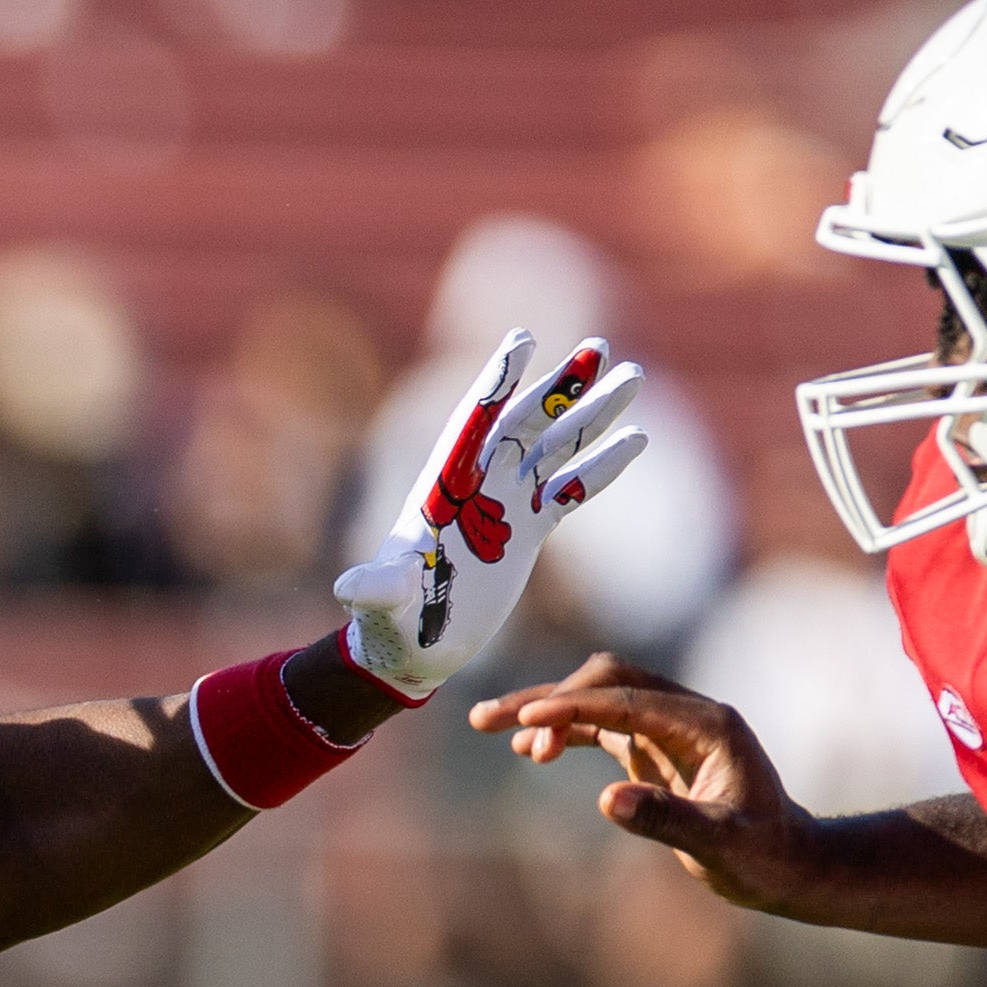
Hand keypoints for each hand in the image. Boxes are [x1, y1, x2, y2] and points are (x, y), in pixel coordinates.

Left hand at [335, 329, 646, 698]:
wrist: (412, 648)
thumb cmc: (389, 623)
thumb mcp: (382, 604)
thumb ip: (376, 589)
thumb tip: (350, 586)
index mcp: (442, 490)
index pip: (473, 423)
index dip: (497, 382)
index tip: (524, 338)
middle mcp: (477, 487)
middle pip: (524, 423)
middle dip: (560, 387)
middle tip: (599, 348)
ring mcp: (505, 506)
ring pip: (556, 447)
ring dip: (592, 415)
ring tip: (633, 378)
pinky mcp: (528, 533)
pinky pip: (571, 490)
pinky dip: (601, 467)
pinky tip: (636, 439)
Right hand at [465, 655, 839, 913]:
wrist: (785, 861)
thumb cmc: (760, 855)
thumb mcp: (719, 846)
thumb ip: (666, 820)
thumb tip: (607, 800)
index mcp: (706, 725)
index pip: (626, 701)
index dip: (572, 707)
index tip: (524, 723)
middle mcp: (686, 715)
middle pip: (606, 682)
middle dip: (549, 698)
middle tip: (492, 723)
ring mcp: (669, 728)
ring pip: (597, 698)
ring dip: (546, 709)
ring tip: (489, 727)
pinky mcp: (654, 747)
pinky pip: (600, 724)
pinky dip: (563, 730)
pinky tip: (529, 750)